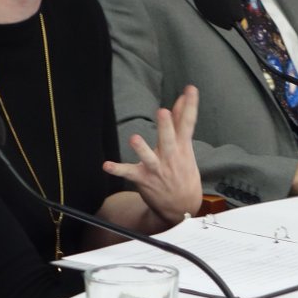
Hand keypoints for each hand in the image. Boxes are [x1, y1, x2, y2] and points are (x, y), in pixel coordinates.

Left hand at [104, 85, 202, 225]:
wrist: (182, 207)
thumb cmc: (183, 172)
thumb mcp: (187, 148)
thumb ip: (181, 123)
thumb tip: (182, 99)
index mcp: (182, 148)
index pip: (188, 124)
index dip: (190, 106)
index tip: (190, 90)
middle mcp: (170, 157)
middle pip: (169, 139)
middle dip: (166, 127)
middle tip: (163, 112)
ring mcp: (157, 169)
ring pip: (149, 158)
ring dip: (142, 149)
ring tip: (135, 139)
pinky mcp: (143, 179)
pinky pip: (128, 173)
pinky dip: (117, 169)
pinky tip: (106, 165)